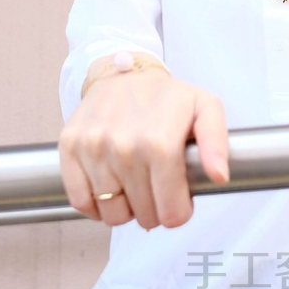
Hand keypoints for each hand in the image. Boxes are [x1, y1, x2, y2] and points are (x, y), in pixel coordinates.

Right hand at [59, 69, 229, 229]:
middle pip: (144, 215)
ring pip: (113, 215)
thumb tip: (219, 175)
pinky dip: (97, 205)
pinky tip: (112, 186)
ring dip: (127, 207)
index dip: (178, 212)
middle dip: (155, 209)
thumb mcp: (205, 108)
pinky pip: (81, 201)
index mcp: (160, 142)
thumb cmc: (167, 96)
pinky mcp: (70, 147)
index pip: (171, 211)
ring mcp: (93, 148)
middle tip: (158, 186)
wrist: (124, 73)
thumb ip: (217, 143)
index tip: (178, 200)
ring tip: (136, 184)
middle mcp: (123, 147)